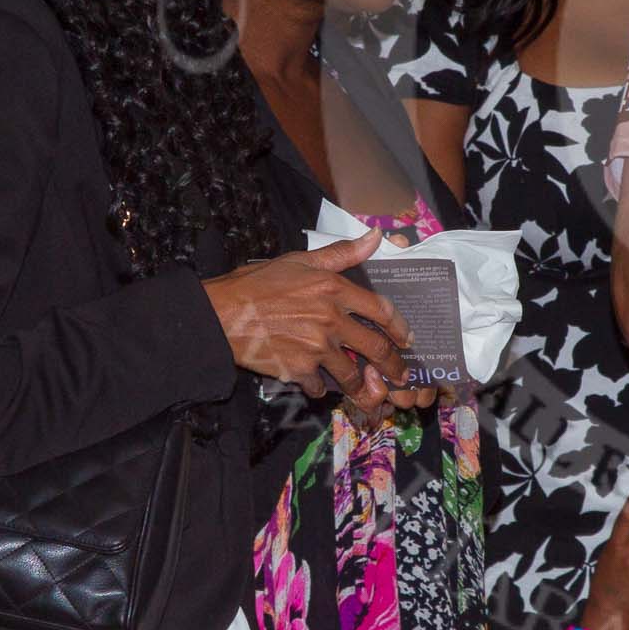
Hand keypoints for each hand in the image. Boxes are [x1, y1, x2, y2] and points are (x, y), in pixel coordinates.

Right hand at [203, 229, 412, 411]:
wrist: (221, 314)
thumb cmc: (258, 283)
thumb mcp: (302, 260)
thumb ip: (342, 253)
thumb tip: (375, 237)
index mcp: (334, 290)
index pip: (381, 309)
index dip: (400, 326)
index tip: (407, 338)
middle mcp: (331, 320)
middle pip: (375, 347)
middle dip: (393, 365)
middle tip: (401, 374)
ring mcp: (315, 347)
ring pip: (351, 374)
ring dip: (362, 385)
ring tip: (370, 392)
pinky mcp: (297, 369)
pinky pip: (319, 387)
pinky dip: (322, 390)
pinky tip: (321, 388)